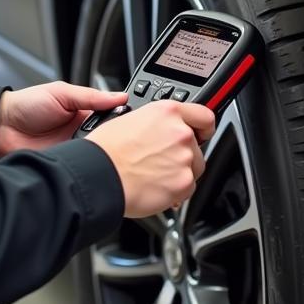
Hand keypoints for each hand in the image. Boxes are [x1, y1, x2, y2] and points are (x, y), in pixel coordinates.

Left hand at [0, 81, 126, 155]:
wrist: (0, 126)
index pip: (111, 119)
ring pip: (95, 155)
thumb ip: (90, 96)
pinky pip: (78, 168)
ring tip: (99, 150)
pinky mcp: (63, 163)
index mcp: (84, 113)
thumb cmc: (27, 104)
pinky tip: (85, 164)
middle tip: (115, 139)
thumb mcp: (61, 93)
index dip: (120, 121)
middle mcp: (81, 132)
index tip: (130, 123)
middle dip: (111, 140)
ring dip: (97, 153)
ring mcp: (73, 149)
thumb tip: (120, 96)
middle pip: (106, 139)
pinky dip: (82, 166)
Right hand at [87, 100, 215, 217]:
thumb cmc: (105, 150)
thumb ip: (157, 123)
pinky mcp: (184, 183)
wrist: (99, 175)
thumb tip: (162, 132)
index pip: (204, 116)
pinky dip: (175, 191)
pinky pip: (187, 189)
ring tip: (153, 175)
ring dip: (179, 173)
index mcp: (167, 112)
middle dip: (183, 156)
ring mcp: (184, 158)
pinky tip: (154, 187)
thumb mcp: (130, 119)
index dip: (204, 128)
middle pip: (197, 147)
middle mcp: (180, 132)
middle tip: (160, 162)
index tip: (203, 134)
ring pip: (193, 169)